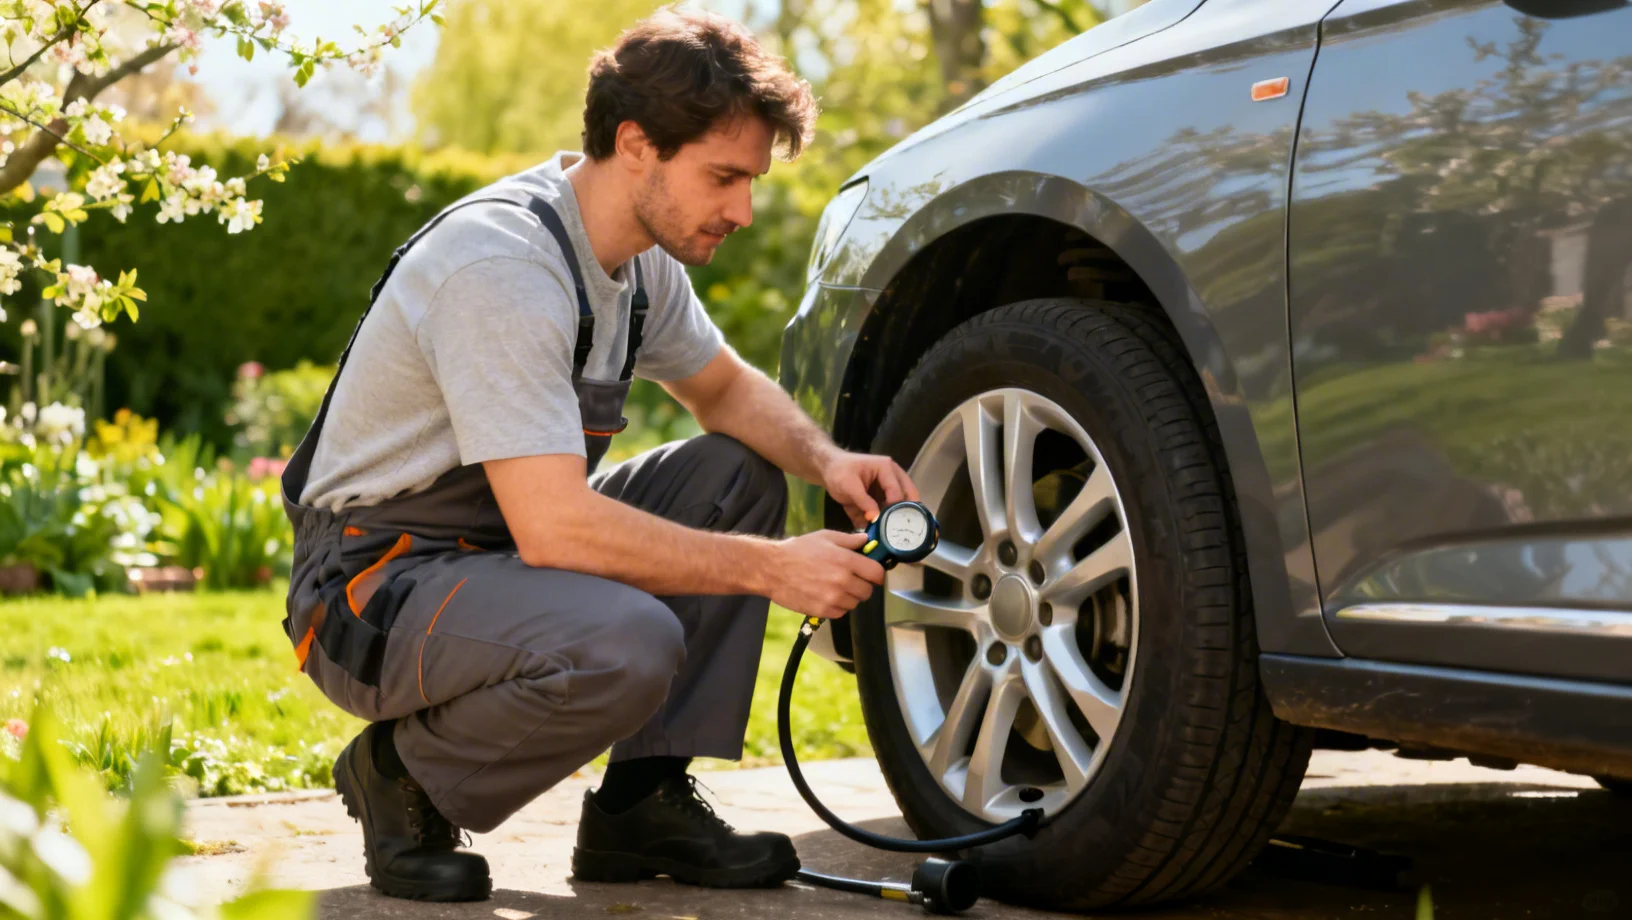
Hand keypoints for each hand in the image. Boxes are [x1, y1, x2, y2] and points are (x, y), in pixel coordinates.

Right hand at [764, 531, 886, 619]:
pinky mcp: (823, 611)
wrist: (773, 569)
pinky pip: (841, 613)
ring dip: (849, 597)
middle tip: (850, 580)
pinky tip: (826, 596)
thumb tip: (867, 541)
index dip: (876, 573)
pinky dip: (837, 607)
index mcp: (846, 560)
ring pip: (855, 603)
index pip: (877, 573)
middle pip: (868, 591)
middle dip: (862, 586)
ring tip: (835, 588)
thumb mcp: (825, 537)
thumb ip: (849, 540)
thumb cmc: (798, 550)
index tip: (870, 573)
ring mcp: (833, 598)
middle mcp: (843, 581)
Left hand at [823, 450, 920, 528]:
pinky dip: (887, 519)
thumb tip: (876, 519)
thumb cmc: (839, 472)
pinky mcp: (882, 497)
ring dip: (899, 517)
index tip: (890, 525)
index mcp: (886, 469)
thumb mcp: (848, 486)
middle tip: (906, 530)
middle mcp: (892, 477)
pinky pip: (889, 509)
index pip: (897, 491)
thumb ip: (863, 502)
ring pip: (902, 503)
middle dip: (908, 512)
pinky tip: (886, 532)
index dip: (894, 508)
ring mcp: (889, 488)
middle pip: (908, 495)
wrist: (829, 470)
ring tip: (898, 534)